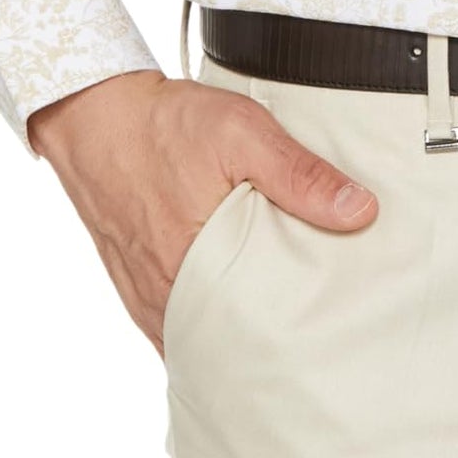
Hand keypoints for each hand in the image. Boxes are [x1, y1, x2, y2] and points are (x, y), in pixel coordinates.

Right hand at [28, 68, 377, 352]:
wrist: (96, 114)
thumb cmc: (166, 124)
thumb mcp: (243, 132)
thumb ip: (300, 175)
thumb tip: (360, 211)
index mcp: (194, 268)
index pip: (254, 334)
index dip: (292, 338)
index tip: (327, 333)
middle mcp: (165, 296)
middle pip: (228, 342)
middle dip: (266, 343)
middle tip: (311, 334)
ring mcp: (145, 297)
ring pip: (199, 337)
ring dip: (233, 335)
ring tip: (278, 325)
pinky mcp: (134, 286)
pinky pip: (174, 324)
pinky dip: (203, 323)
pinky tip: (231, 312)